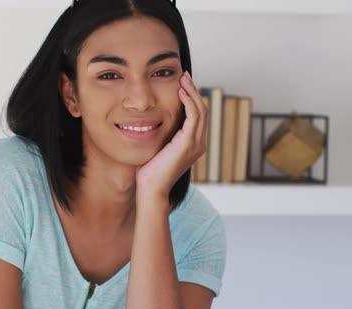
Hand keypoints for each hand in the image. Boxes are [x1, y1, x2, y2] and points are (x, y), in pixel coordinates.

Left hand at [135, 71, 208, 198]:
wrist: (151, 189)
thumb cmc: (149, 172)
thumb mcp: (157, 148)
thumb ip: (160, 135)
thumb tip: (150, 121)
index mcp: (193, 144)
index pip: (197, 116)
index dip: (191, 98)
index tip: (182, 84)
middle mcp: (198, 144)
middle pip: (202, 110)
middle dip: (193, 90)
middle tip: (184, 75)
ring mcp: (196, 144)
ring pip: (200, 111)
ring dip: (192, 92)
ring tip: (183, 79)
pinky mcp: (188, 144)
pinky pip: (193, 117)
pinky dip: (189, 102)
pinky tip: (180, 92)